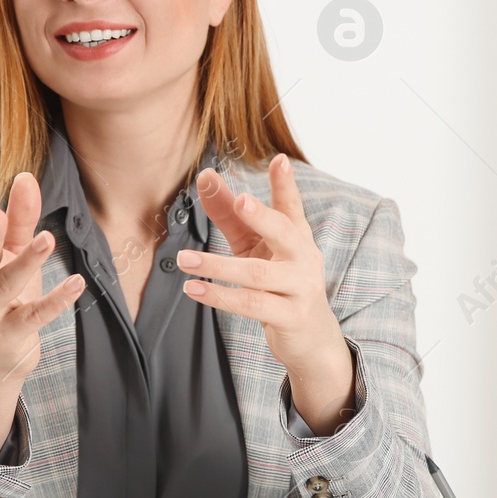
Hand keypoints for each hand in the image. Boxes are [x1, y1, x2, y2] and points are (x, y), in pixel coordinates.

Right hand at [0, 172, 84, 447]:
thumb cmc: (3, 295)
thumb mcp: (10, 255)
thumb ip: (19, 218)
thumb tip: (26, 177)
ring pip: (5, 285)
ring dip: (26, 263)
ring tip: (47, 240)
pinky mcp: (12, 332)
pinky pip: (35, 316)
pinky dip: (56, 300)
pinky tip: (77, 283)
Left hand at [176, 154, 341, 374]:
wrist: (311, 337)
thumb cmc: (279, 283)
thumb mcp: (254, 247)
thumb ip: (231, 215)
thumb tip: (205, 178)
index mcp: (297, 236)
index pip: (291, 205)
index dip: (286, 184)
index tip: (279, 160)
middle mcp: (304, 258)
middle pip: (284, 232)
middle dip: (262, 216)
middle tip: (240, 200)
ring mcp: (301, 288)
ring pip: (258, 274)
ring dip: (218, 267)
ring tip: (184, 258)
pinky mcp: (291, 317)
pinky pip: (253, 305)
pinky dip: (221, 297)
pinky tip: (194, 289)